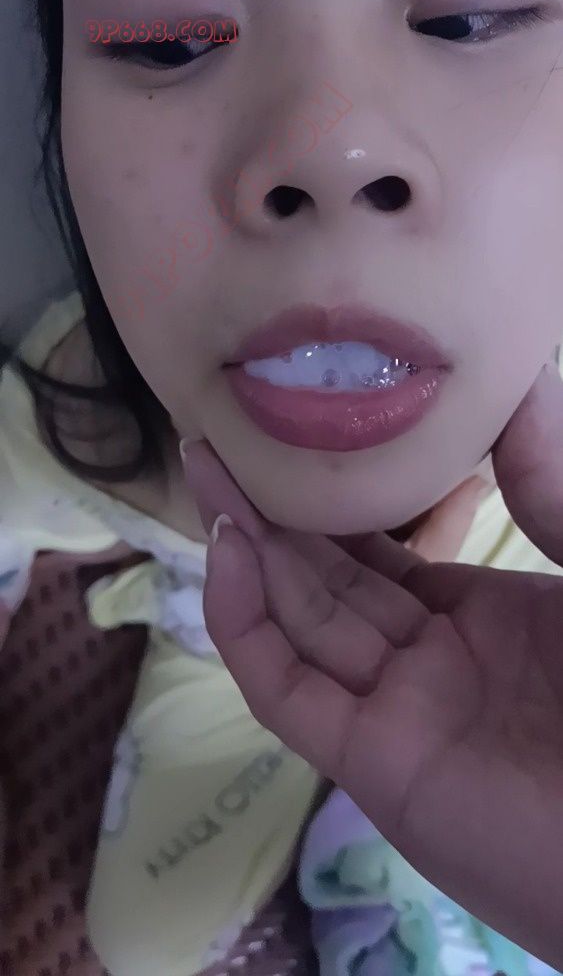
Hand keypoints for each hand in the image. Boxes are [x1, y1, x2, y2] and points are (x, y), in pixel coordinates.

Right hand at [181, 362, 562, 969]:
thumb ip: (547, 481)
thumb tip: (513, 378)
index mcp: (479, 617)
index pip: (379, 553)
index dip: (330, 499)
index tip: (290, 436)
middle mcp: (427, 659)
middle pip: (325, 577)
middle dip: (268, 507)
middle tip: (216, 436)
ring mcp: (395, 710)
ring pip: (299, 618)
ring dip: (245, 545)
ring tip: (204, 465)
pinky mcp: (371, 761)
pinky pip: (288, 689)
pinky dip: (246, 624)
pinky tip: (226, 549)